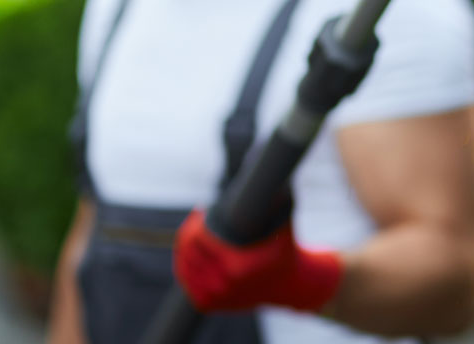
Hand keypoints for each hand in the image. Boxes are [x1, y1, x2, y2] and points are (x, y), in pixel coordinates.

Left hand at [173, 209, 342, 312]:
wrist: (289, 285)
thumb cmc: (284, 248)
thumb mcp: (283, 222)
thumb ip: (277, 197)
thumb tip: (269, 167)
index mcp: (239, 265)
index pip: (201, 240)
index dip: (197, 222)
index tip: (202, 209)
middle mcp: (225, 284)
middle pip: (190, 252)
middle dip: (190, 231)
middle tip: (197, 216)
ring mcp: (217, 298)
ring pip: (185, 268)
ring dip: (184, 248)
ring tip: (192, 231)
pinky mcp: (212, 305)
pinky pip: (187, 283)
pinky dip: (185, 267)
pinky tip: (188, 253)